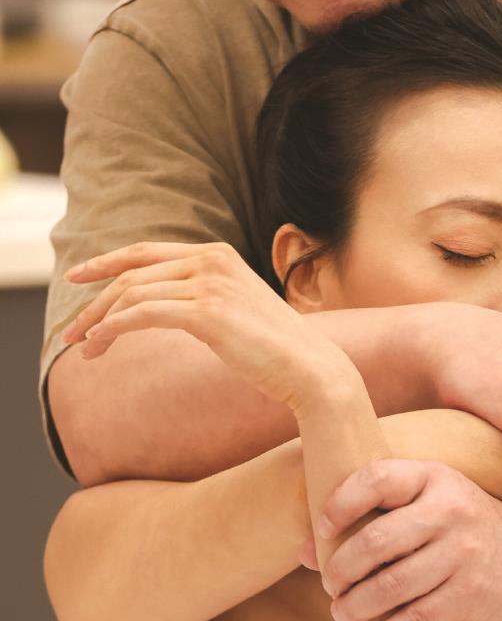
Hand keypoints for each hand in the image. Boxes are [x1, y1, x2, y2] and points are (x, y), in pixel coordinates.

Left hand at [60, 241, 353, 409]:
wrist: (311, 368)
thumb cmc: (275, 350)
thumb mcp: (235, 312)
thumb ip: (203, 299)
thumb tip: (167, 309)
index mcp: (217, 255)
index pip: (146, 252)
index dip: (106, 262)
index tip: (77, 276)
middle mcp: (211, 261)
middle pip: (132, 274)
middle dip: (94, 303)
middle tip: (72, 333)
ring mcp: (210, 284)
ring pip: (132, 295)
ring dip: (99, 323)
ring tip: (82, 349)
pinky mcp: (206, 313)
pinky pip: (142, 315)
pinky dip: (113, 330)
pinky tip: (99, 346)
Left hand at [311, 458, 501, 620]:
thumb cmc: (468, 531)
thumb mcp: (430, 508)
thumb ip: (372, 520)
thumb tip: (302, 552)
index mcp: (435, 478)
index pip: (376, 479)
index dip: (340, 503)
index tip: (323, 529)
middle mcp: (451, 510)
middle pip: (375, 541)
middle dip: (340, 571)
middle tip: (330, 586)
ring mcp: (464, 553)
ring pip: (390, 587)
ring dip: (355, 607)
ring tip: (343, 614)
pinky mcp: (472, 595)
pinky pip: (414, 620)